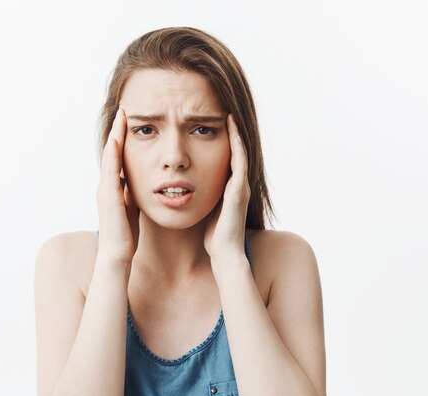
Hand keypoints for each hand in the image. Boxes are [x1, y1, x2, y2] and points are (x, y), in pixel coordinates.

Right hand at [96, 108, 139, 265]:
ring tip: (122, 117)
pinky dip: (114, 153)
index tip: (130, 121)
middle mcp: (106, 185)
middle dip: (117, 130)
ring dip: (115, 135)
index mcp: (113, 188)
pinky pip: (112, 169)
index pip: (117, 157)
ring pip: (110, 156)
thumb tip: (141, 185)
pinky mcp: (109, 196)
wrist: (117, 254)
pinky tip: (118, 139)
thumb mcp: (132, 209)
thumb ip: (133, 195)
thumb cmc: (126, 235)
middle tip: (124, 110)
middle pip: (111, 151)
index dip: (122, 138)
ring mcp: (106, 189)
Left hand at [203, 113, 250, 260]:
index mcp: (228, 187)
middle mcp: (237, 184)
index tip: (211, 121)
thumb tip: (186, 187)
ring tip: (229, 113)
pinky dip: (237, 145)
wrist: (224, 253)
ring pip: (240, 153)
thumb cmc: (213, 235)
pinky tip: (232, 131)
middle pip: (235, 151)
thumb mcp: (206, 208)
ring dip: (235, 133)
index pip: (226, 157)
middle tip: (225, 110)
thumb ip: (202, 196)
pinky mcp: (239, 191)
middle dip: (231, 132)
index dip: (221, 139)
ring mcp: (240, 186)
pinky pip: (240, 163)